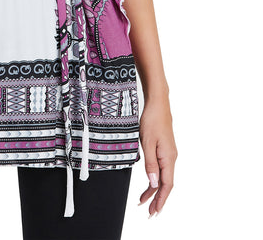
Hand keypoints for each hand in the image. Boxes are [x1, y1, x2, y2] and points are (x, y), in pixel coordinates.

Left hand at [137, 96, 177, 217]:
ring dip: (154, 189)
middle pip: (166, 183)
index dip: (161, 199)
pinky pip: (161, 168)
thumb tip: (154, 183)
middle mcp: (171, 157)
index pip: (167, 185)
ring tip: (144, 200)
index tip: (155, 211)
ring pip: (163, 176)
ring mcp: (169, 153)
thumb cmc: (152, 120)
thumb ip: (150, 164)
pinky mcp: (164, 149)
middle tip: (149, 212)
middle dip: (157, 198)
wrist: (158, 103)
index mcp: (168, 158)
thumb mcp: (147, 142)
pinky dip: (155, 177)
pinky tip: (149, 182)